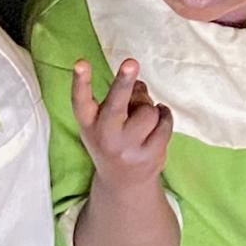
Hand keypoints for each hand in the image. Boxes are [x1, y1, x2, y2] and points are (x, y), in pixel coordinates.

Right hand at [73, 58, 172, 188]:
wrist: (123, 183)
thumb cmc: (113, 139)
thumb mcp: (105, 120)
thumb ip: (119, 98)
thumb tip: (139, 83)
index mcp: (89, 123)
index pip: (80, 100)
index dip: (80, 81)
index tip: (80, 63)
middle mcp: (105, 136)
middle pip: (117, 104)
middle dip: (124, 81)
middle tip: (131, 62)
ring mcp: (127, 148)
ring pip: (148, 110)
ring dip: (150, 109)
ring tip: (143, 120)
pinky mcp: (149, 156)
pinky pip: (164, 122)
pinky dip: (165, 117)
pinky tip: (158, 123)